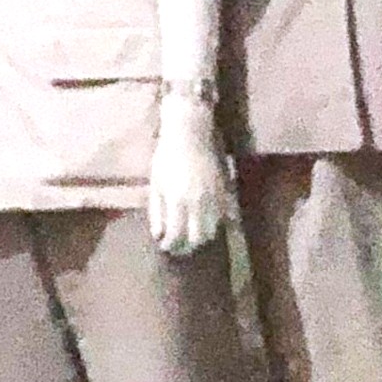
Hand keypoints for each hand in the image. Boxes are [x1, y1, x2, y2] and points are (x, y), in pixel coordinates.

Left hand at [146, 96, 228, 256]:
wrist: (189, 134)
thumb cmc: (167, 157)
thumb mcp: (156, 184)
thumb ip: (157, 211)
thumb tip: (158, 235)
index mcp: (178, 200)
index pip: (176, 235)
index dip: (170, 245)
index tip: (165, 246)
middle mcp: (199, 202)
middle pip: (198, 239)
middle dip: (186, 247)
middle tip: (178, 246)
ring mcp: (215, 197)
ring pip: (213, 230)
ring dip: (201, 237)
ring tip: (189, 235)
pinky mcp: (225, 191)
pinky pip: (225, 218)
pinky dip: (216, 225)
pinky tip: (205, 223)